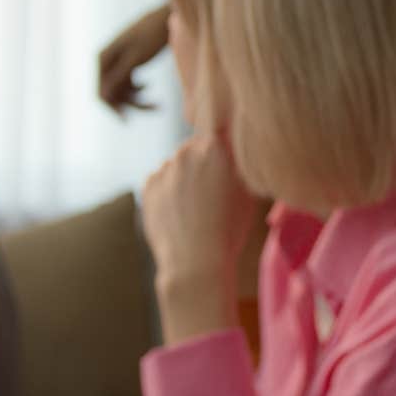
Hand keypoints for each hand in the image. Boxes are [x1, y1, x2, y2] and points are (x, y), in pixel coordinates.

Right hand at [98, 5, 170, 114]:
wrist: (166, 17)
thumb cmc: (152, 35)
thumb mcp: (136, 58)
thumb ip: (118, 77)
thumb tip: (102, 95)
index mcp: (103, 58)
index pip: (101, 92)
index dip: (112, 108)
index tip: (127, 120)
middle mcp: (106, 61)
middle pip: (113, 94)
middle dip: (132, 104)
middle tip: (157, 108)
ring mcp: (116, 62)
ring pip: (122, 90)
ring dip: (138, 99)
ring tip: (159, 103)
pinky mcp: (128, 62)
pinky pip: (128, 84)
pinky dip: (138, 89)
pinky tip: (148, 86)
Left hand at [141, 133, 259, 344]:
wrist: (194, 262)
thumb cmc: (229, 229)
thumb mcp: (248, 192)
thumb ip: (240, 162)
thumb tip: (237, 147)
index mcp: (215, 147)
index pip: (220, 132)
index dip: (224, 149)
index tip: (227, 166)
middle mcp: (186, 151)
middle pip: (196, 147)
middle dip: (204, 162)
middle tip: (213, 192)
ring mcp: (163, 167)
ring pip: (178, 165)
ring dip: (185, 177)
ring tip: (197, 209)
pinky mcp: (147, 185)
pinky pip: (162, 181)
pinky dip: (169, 192)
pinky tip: (181, 214)